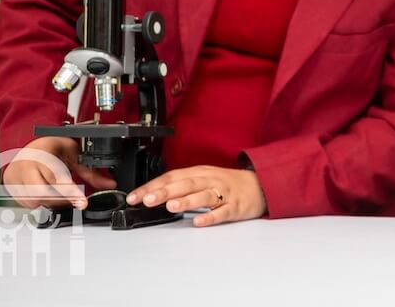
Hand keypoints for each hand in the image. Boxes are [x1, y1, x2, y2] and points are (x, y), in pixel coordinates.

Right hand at [2, 136, 116, 209]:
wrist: (27, 146)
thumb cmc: (51, 147)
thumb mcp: (73, 153)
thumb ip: (90, 171)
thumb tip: (109, 184)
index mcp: (43, 155)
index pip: (58, 177)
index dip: (71, 192)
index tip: (82, 202)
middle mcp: (27, 168)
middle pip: (42, 193)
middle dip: (60, 199)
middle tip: (72, 198)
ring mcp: (16, 179)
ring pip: (35, 201)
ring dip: (51, 201)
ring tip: (59, 190)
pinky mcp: (11, 190)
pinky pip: (28, 204)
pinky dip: (40, 202)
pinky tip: (46, 192)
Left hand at [126, 165, 265, 226]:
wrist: (259, 186)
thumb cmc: (227, 184)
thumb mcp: (203, 178)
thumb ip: (181, 185)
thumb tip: (153, 194)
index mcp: (199, 173)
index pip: (172, 177)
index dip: (153, 186)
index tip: (135, 197)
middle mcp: (210, 180)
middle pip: (185, 184)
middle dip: (165, 191)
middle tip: (147, 200)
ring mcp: (223, 193)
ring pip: (203, 195)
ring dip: (186, 200)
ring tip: (170, 206)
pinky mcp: (235, 206)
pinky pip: (222, 212)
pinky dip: (210, 217)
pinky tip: (198, 221)